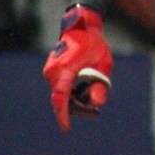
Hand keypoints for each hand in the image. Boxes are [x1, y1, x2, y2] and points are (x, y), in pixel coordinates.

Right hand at [42, 5, 112, 131]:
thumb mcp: (104, 63)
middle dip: (77, 108)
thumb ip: (101, 84)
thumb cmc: (94, 43)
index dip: (63, 114)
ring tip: (93, 93)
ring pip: (61, 94)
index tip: (66, 128)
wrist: (80, 26)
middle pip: (62, 99)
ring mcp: (50, 71)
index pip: (60, 97)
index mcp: (64, 69)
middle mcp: (53, 72)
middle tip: (95, 112)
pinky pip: (60, 87)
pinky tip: (84, 87)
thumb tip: (96, 104)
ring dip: (75, 99)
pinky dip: (71, 92)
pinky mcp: (52, 71)